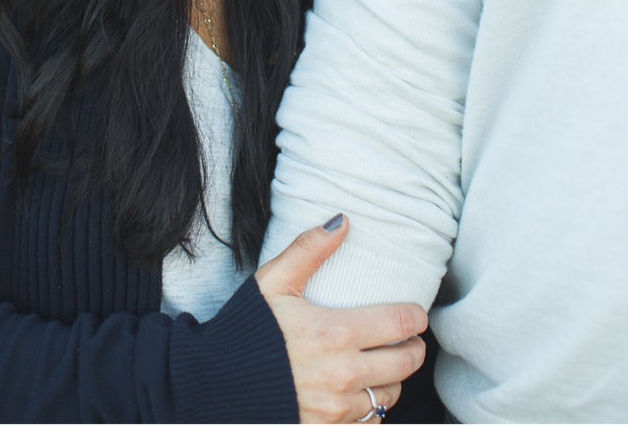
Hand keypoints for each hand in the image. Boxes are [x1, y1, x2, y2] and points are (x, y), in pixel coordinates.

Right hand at [256, 216, 427, 423]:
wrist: (211, 387)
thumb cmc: (242, 333)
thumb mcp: (271, 284)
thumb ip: (308, 251)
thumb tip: (342, 221)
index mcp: (336, 333)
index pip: (403, 323)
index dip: (416, 317)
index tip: (414, 314)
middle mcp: (343, 374)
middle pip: (406, 362)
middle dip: (412, 348)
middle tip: (406, 339)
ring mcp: (336, 408)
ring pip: (389, 395)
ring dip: (391, 380)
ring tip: (381, 366)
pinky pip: (368, 421)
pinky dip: (368, 409)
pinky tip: (355, 393)